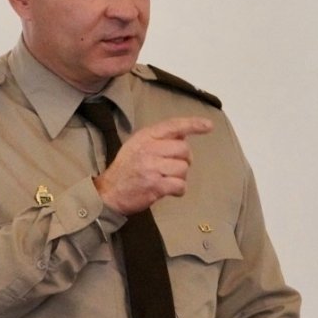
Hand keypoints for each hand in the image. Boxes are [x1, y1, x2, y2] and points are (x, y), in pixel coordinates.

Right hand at [94, 116, 211, 213]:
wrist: (109, 192)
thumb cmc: (127, 169)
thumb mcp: (137, 145)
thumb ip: (159, 138)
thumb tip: (184, 134)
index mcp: (145, 137)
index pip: (173, 126)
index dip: (193, 124)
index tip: (208, 125)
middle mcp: (149, 149)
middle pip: (184, 150)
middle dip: (184, 160)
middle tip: (172, 168)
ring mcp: (152, 167)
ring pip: (183, 169)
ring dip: (180, 177)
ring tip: (166, 179)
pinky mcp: (155, 185)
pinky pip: (180, 185)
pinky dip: (179, 190)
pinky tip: (169, 190)